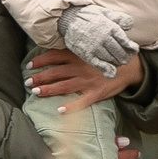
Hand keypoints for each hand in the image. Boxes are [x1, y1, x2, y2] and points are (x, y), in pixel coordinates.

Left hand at [27, 45, 141, 104]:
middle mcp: (80, 67)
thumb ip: (75, 49)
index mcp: (78, 55)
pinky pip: (81, 101)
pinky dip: (71, 107)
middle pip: (54, 72)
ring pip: (63, 86)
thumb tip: (56, 49)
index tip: (29, 65)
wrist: (129, 66)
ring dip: (48, 89)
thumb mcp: (91, 47)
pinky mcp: (95, 93)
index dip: (40, 61)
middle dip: (39, 77)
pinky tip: (60, 111)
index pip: (54, 56)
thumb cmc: (107, 56)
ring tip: (35, 92)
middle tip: (27, 82)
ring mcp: (87, 81)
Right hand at [57, 3, 137, 71]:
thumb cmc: (88, 15)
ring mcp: (95, 46)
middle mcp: (104, 37)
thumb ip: (119, 18)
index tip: (134, 50)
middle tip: (125, 59)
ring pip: (111, 59)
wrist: (69, 18)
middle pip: (119, 52)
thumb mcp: (105, 12)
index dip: (131, 47)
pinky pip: (99, 64)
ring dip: (116, 62)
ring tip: (118, 63)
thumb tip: (130, 25)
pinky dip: (106, 69)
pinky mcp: (86, 54)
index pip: (124, 41)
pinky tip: (111, 72)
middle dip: (124, 57)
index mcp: (110, 27)